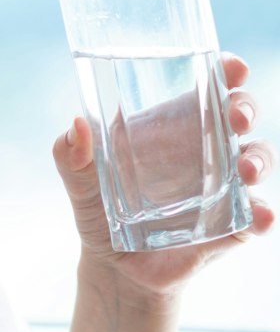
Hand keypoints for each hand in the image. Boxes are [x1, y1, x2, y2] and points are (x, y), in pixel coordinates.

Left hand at [52, 54, 274, 304]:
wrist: (111, 264)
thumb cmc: (98, 206)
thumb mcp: (78, 179)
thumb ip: (70, 152)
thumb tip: (77, 125)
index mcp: (172, 127)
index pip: (206, 89)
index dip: (225, 73)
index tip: (232, 67)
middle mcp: (204, 150)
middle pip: (239, 116)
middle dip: (245, 108)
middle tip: (236, 116)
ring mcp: (223, 186)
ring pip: (256, 161)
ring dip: (259, 160)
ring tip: (246, 170)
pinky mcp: (231, 226)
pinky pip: (258, 217)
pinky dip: (264, 214)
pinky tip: (259, 214)